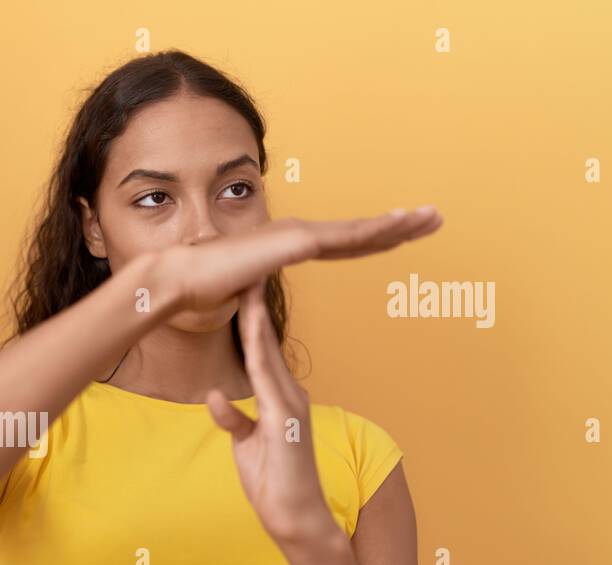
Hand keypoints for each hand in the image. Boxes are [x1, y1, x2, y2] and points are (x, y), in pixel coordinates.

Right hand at [162, 206, 442, 315]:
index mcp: (286, 246)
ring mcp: (298, 235)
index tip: (401, 231)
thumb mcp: (239, 296)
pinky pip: (347, 237)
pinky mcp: (296, 242)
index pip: (341, 244)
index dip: (373, 238)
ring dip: (400, 222)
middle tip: (432, 216)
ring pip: (360, 230)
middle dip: (399, 224)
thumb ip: (253, 294)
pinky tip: (403, 225)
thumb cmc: (199, 292)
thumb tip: (247, 301)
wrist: (178, 280)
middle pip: (359, 233)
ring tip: (432, 216)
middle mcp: (297, 235)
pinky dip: (378, 229)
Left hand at [206, 281, 337, 549]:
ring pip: (268, 359)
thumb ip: (234, 418)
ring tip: (247, 291)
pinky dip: (255, 365)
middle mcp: (288, 395)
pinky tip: (245, 340)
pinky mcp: (286, 427)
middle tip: (246, 267)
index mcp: (279, 396)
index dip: (249, 317)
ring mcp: (290, 409)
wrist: (296, 518)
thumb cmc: (273, 481)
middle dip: (254, 307)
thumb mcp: (246, 443)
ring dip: (256, 325)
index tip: (238, 285)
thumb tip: (218, 396)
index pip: (260, 349)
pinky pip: (266, 391)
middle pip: (266, 343)